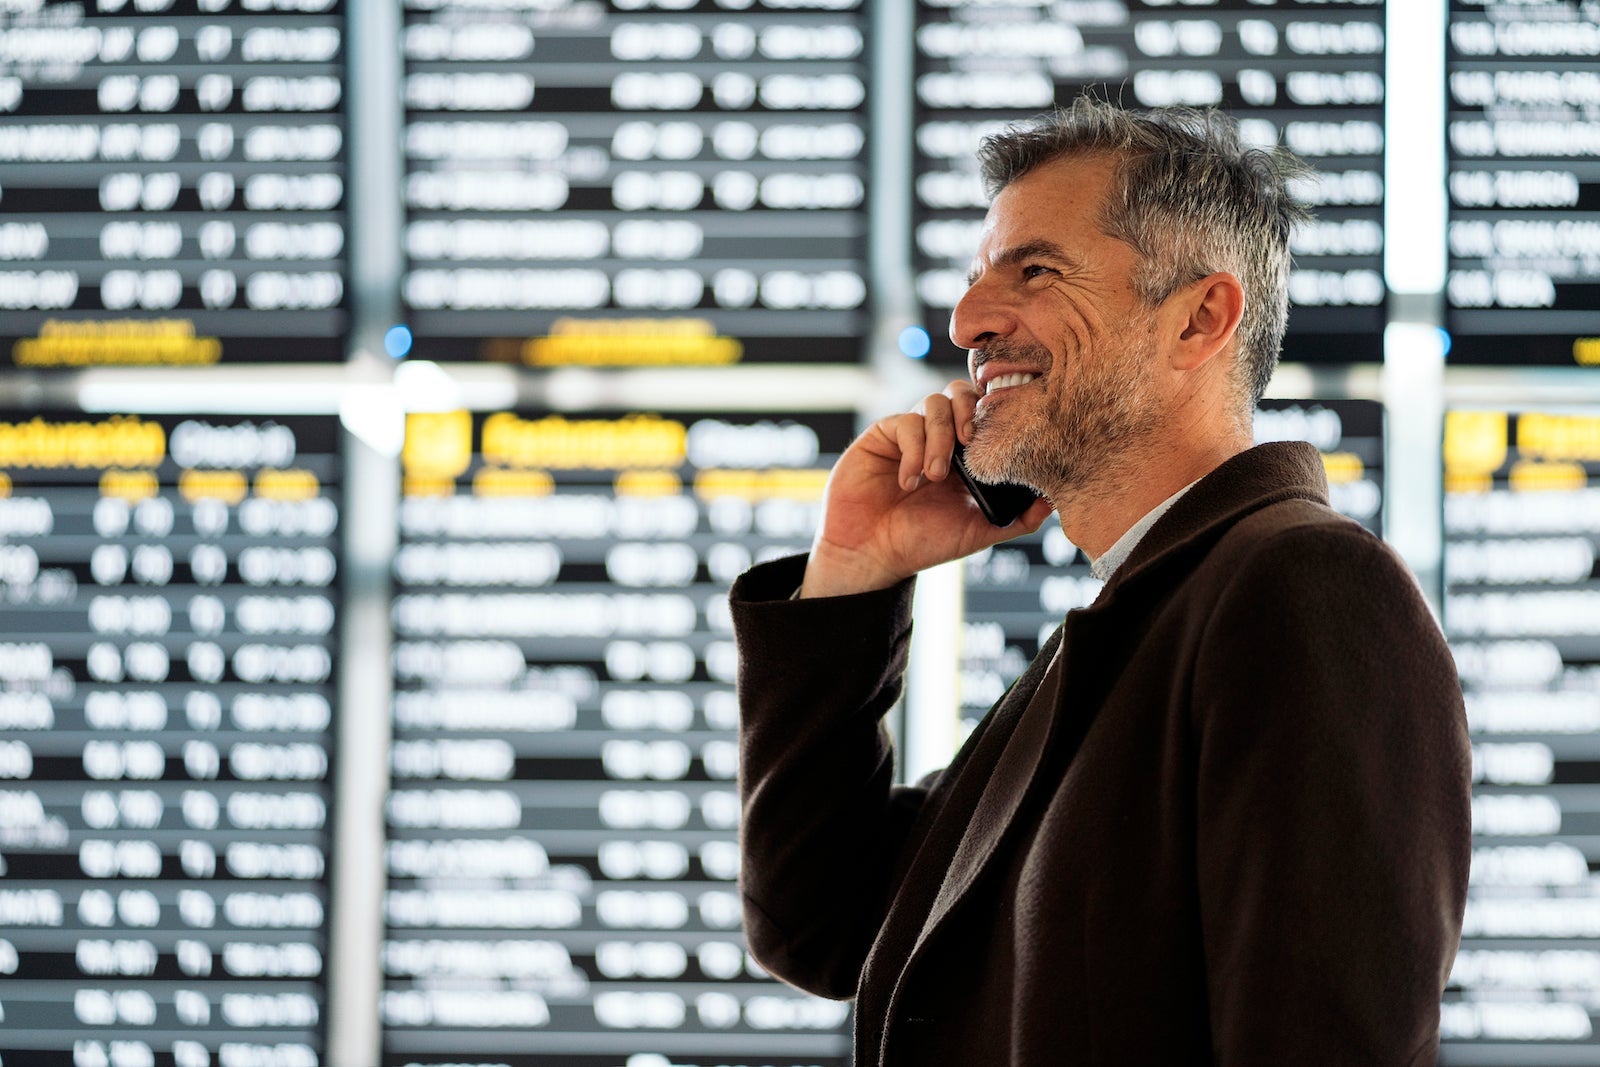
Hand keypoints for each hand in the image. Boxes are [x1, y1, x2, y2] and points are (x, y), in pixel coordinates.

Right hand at [798, 380, 1053, 596]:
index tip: (1002, 434)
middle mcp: (940, 438)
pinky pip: (905, 423)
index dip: (996, 413)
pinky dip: (913, 450)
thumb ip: (1018, 518)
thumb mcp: (979, 532)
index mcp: (967, 455)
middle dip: (970, 411)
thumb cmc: (922, 543)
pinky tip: (910, 481)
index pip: (986, 412)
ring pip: (933, 403)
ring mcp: (911, 434)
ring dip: (940, 437)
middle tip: (971, 443)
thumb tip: (1054, 500)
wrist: (872, 555)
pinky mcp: (883, 435)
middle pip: (961, 392)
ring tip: (936, 476)